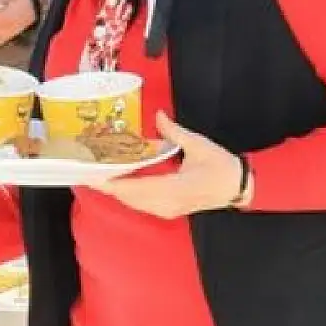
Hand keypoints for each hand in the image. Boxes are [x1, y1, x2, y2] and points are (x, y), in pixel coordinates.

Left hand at [92, 112, 246, 218]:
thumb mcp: (199, 145)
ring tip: (96, 175)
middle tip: (86, 171)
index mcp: (176, 188)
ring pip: (133, 202)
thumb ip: (174, 132)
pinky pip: (141, 204)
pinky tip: (117, 182)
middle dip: (107, 185)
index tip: (94, 175)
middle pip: (129, 197)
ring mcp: (168, 209)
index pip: (137, 188)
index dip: (113, 183)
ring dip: (115, 190)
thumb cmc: (222, 167)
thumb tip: (157, 116)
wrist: (239, 188)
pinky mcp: (168, 209)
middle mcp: (168, 203)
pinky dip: (126, 193)